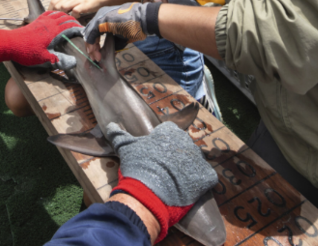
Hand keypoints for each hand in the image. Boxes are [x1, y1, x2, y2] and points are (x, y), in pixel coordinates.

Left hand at [0, 10, 83, 70]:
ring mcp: (43, 21)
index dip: (78, 28)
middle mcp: (50, 23)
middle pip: (65, 18)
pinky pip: (49, 13)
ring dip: (65, 16)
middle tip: (79, 26)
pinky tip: (55, 16)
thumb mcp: (44, 58)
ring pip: (58, 13)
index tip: (84, 32)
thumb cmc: (27, 51)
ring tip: (70, 20)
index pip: (70, 26)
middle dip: (74, 21)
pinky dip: (55, 13)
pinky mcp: (37, 21)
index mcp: (54, 31)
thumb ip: (59, 59)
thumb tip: (73, 63)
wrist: (10, 43)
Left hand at [49, 0, 118, 17]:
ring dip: (64, 15)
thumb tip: (55, 13)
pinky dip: (74, 16)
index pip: (53, 2)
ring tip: (67, 20)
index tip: (50, 18)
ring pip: (63, 8)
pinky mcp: (84, 5)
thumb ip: (65, 2)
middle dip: (56, 14)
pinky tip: (77, 18)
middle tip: (59, 21)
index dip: (50, 11)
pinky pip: (74, 12)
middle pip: (57, 6)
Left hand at [83, 1, 159, 50]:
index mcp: (105, 18)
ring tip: (95, 57)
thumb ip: (112, 42)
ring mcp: (100, 17)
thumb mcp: (121, 36)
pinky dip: (92, 44)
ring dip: (91, 47)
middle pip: (90, 33)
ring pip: (89, 34)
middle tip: (95, 58)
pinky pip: (91, 33)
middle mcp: (100, 15)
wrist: (143, 18)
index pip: (95, 32)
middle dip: (92, 47)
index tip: (98, 55)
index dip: (95, 44)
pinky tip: (94, 51)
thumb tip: (108, 51)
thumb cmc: (135, 26)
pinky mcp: (101, 20)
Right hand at [107, 121, 217, 242]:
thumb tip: (110, 125)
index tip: (155, 156)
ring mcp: (199, 159)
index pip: (169, 133)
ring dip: (188, 170)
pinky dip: (199, 184)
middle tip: (163, 170)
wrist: (148, 193)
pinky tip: (187, 191)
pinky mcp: (207, 177)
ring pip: (195, 162)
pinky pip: (206, 178)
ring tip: (174, 183)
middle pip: (183, 147)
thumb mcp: (125, 148)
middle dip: (175, 157)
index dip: (161, 145)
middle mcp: (188, 141)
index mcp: (170, 131)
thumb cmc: (137, 166)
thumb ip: (118, 134)